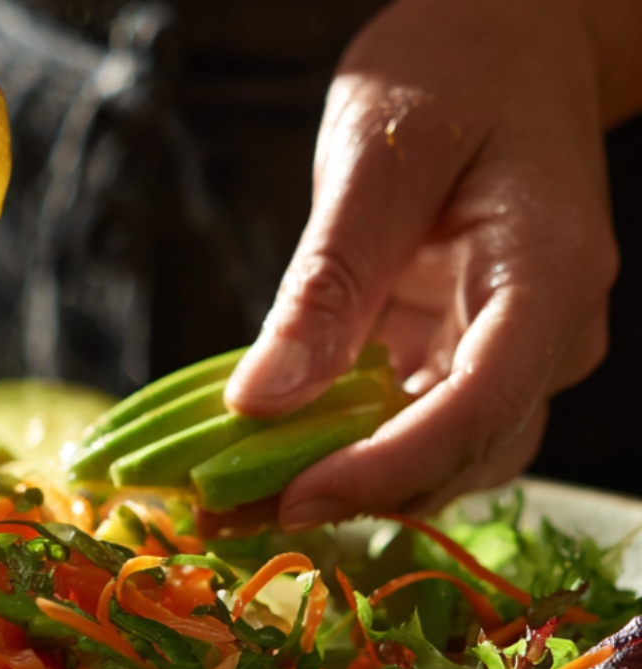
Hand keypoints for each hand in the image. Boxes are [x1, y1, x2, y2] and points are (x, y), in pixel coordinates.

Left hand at [224, 0, 633, 528]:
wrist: (510, 45)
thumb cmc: (452, 74)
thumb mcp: (372, 160)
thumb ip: (324, 285)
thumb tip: (260, 400)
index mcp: (544, 275)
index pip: (479, 406)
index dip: (384, 471)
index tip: (290, 500)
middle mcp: (547, 334)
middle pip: (459, 453)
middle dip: (349, 496)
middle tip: (231, 512)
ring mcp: (515, 354)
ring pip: (437, 458)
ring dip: (340, 488)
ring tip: (235, 499)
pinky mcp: (469, 358)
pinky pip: (413, 429)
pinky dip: (345, 452)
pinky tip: (272, 459)